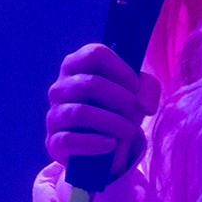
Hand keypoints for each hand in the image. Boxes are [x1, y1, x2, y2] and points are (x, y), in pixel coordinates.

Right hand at [43, 39, 158, 181]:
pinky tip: (111, 144)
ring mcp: (54, 114)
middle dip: (121, 99)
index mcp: (76, 66)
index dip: (120, 70)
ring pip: (80, 112)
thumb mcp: (135, 93)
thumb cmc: (116, 109)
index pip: (95, 54)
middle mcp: (60, 87)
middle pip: (90, 84)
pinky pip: (69, 140)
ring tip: (129, 131)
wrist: (102, 147)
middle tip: (135, 112)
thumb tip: (142, 104)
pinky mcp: (54, 141)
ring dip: (112, 122)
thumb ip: (147, 88)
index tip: (135, 86)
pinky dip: (94, 143)